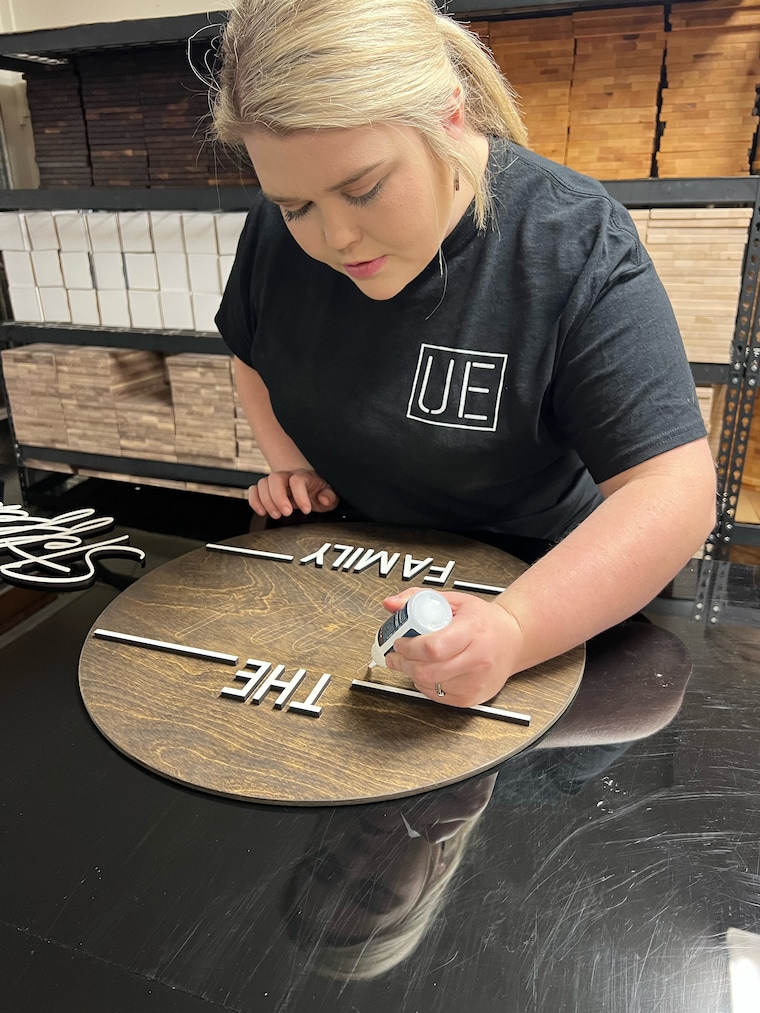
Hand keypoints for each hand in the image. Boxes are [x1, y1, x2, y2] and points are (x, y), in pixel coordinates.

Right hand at [248, 469, 338, 518]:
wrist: (309, 488)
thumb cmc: (318, 493)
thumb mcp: (330, 496)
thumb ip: (329, 497)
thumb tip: (324, 499)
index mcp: (304, 477)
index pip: (297, 480)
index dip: (300, 496)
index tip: (306, 510)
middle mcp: (287, 477)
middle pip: (275, 478)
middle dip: (278, 498)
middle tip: (286, 513)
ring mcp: (275, 483)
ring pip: (262, 484)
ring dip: (266, 501)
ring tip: (276, 515)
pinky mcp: (266, 490)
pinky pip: (254, 490)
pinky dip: (254, 501)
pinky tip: (262, 511)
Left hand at [381, 588, 523, 707]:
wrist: (512, 640)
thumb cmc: (484, 621)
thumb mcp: (454, 600)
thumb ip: (418, 598)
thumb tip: (391, 604)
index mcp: (472, 632)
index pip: (434, 647)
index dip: (410, 647)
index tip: (399, 642)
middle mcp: (477, 659)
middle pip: (427, 670)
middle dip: (403, 663)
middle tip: (397, 654)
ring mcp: (474, 682)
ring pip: (429, 684)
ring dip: (413, 673)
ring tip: (414, 660)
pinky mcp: (470, 698)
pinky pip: (436, 694)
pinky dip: (426, 683)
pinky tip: (431, 670)